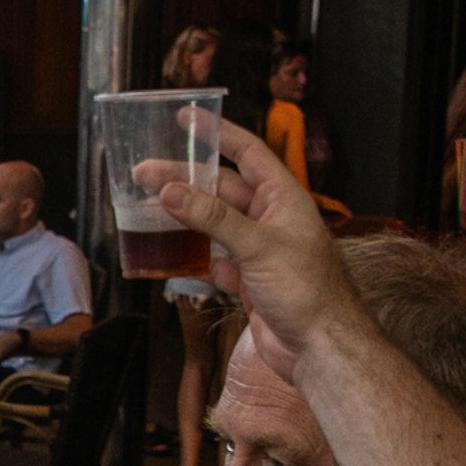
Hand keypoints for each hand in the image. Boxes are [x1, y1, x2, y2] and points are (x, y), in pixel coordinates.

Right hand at [135, 121, 344, 356]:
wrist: (320, 348)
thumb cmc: (308, 292)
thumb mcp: (259, 246)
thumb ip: (213, 218)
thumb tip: (172, 191)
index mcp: (284, 199)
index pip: (248, 153)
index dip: (218, 133)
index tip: (186, 118)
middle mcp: (271, 219)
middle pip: (221, 189)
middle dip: (184, 179)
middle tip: (145, 173)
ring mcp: (259, 251)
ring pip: (213, 225)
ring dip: (184, 216)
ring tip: (148, 208)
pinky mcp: (248, 281)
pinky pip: (213, 260)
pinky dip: (191, 256)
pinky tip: (169, 252)